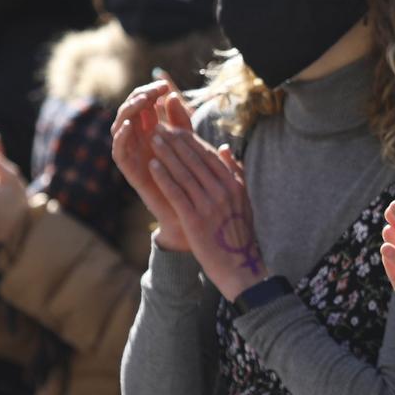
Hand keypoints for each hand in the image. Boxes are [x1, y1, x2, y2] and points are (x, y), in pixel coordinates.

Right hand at [113, 81, 189, 250]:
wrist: (189, 212)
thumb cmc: (191, 178)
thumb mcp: (189, 145)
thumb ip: (181, 121)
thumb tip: (173, 95)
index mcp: (151, 131)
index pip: (143, 104)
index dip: (150, 92)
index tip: (165, 85)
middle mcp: (138, 142)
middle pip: (129, 111)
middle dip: (139, 97)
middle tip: (153, 91)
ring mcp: (133, 156)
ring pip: (119, 127)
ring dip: (128, 111)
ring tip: (142, 102)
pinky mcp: (129, 171)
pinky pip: (117, 152)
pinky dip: (120, 137)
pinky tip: (130, 125)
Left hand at [147, 121, 264, 299]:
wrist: (239, 267)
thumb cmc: (238, 234)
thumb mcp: (242, 200)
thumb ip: (235, 173)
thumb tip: (225, 147)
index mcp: (234, 185)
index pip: (209, 155)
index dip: (190, 139)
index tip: (176, 128)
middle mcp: (222, 192)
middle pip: (194, 159)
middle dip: (175, 141)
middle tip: (159, 127)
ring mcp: (209, 205)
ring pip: (183, 172)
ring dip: (166, 153)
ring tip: (153, 139)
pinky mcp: (194, 219)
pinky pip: (176, 192)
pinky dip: (163, 176)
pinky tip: (152, 164)